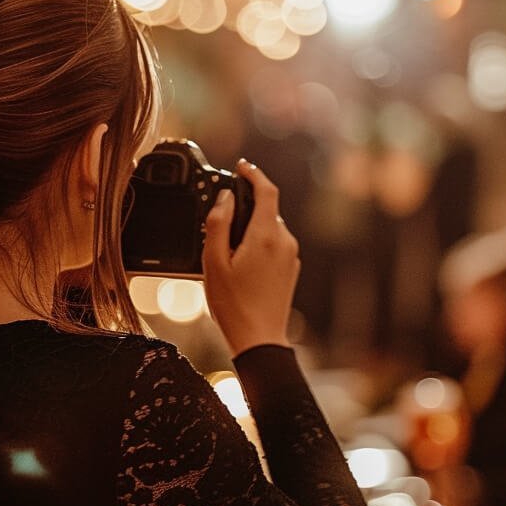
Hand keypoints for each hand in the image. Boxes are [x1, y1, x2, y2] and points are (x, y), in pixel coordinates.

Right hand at [202, 159, 299, 356]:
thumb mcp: (213, 262)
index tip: (241, 166)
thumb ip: (218, 224)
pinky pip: (274, 245)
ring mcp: (290, 256)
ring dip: (251, 230)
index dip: (253, 174)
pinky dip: (259, 245)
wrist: (259, 340)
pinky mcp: (291, 270)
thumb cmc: (233, 305)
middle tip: (221, 224)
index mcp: (265, 235)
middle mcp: (284, 241)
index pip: (266, 190)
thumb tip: (226, 197)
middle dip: (246, 209)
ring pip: (270, 229)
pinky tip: (242, 267)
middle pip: (266, 210)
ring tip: (228, 254)